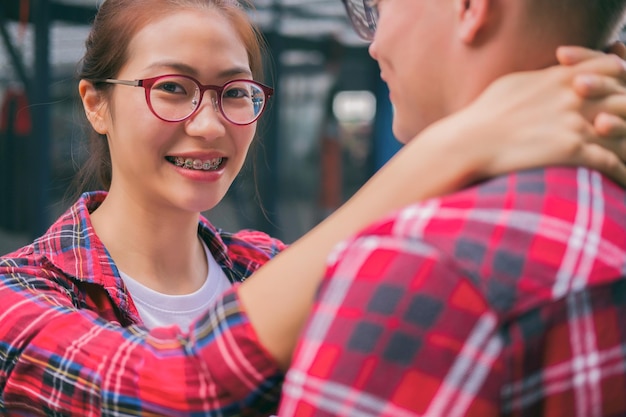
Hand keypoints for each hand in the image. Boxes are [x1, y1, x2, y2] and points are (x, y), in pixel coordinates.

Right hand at [447, 49, 625, 185]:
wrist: (470, 142)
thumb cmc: (484, 114)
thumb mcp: (514, 83)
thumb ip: (543, 78)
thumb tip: (554, 75)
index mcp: (561, 78)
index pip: (610, 67)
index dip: (617, 79)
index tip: (613, 93)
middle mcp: (575, 97)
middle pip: (623, 98)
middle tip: (620, 129)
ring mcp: (576, 124)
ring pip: (624, 131)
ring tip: (625, 157)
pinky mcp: (573, 151)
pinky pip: (611, 161)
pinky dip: (620, 171)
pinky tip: (620, 178)